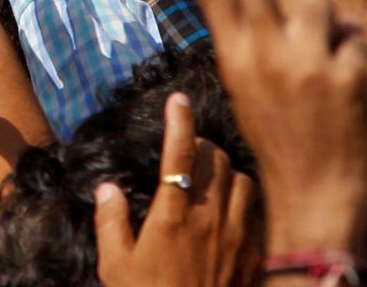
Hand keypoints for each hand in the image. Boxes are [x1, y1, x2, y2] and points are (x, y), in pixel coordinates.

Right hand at [94, 93, 256, 286]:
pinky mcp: (256, 253)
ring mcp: (238, 235)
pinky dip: (246, 201)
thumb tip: (107, 189)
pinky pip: (259, 211)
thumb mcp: (115, 266)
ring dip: (227, 172)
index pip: (179, 153)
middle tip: (188, 151)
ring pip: (243, 179)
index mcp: (171, 216)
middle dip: (201, 145)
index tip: (177, 99)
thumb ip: (110, 222)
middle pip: (216, 157)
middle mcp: (210, 218)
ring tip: (212, 180)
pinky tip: (233, 212)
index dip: (178, 120)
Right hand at [157, 0, 366, 255]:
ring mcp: (304, 59)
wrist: (314, 196)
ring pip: (317, 4)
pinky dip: (353, 60)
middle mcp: (263, 50)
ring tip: (319, 72)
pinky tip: (345, 94)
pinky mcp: (345, 73)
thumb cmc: (282, 140)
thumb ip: (266, 41)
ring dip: (323, 29)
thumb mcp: (251, 88)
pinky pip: (353, 39)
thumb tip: (306, 3)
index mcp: (233, 55)